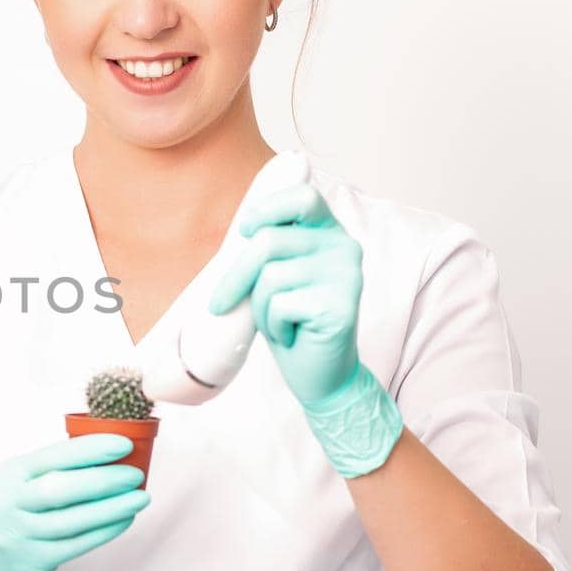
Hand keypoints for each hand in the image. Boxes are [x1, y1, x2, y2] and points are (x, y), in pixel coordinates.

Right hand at [0, 434, 150, 570]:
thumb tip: (113, 450)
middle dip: (103, 479)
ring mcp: (20, 533)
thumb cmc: (19, 508)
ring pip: (72, 520)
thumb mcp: (24, 480)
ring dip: (112, 508)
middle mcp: (10, 502)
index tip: (124, 444)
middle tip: (135, 474)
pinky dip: (106, 530)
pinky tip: (125, 519)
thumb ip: (58, 466)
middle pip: (60, 488)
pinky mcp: (34, 559)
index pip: (53, 456)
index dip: (90, 449)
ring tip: (140, 498)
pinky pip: (77, 544)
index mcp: (11, 473)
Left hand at [207, 182, 362, 404]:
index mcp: (329, 232)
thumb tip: (244, 221)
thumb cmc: (291, 320)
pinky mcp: (342, 306)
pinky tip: (293, 334)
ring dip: (259, 308)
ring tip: (277, 322)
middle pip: (268, 242)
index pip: (302, 197)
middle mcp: (344, 247)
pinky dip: (273, 325)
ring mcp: (348, 276)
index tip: (245, 230)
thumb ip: (266, 245)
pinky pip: (280, 305)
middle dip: (236, 276)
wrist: (321, 373)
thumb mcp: (274, 274)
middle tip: (223, 302)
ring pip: (270, 277)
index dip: (266, 209)